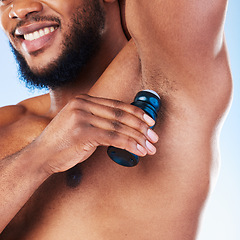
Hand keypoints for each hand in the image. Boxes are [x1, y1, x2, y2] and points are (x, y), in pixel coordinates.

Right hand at [35, 94, 158, 174]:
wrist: (41, 155)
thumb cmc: (63, 142)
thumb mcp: (80, 124)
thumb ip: (98, 120)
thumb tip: (122, 126)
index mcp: (84, 100)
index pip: (117, 105)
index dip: (137, 113)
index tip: (150, 122)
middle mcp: (83, 104)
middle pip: (120, 114)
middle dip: (141, 126)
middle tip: (154, 136)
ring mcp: (82, 117)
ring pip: (119, 126)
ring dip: (138, 137)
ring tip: (150, 146)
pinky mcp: (83, 132)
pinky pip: (113, 137)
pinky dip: (129, 144)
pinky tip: (139, 151)